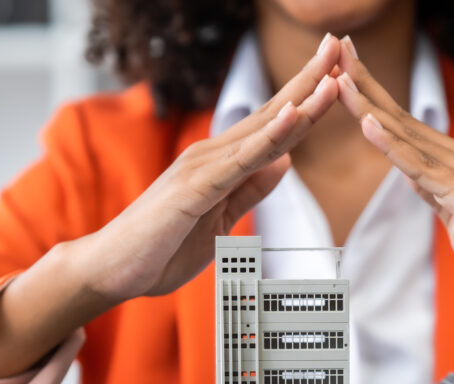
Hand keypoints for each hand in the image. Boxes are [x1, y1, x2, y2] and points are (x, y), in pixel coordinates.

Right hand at [81, 34, 342, 303]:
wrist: (113, 270)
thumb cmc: (162, 247)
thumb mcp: (221, 220)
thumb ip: (251, 189)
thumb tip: (285, 162)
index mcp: (221, 163)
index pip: (273, 125)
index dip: (307, 97)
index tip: (337, 71)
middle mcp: (212, 155)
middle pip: (272, 113)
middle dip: (308, 79)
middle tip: (339, 43)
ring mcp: (202, 167)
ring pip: (262, 131)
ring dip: (300, 100)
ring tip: (331, 69)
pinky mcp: (194, 188)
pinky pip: (240, 161)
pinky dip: (269, 137)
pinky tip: (293, 115)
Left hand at [334, 36, 453, 308]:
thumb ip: (438, 195)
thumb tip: (416, 180)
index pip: (406, 127)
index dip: (373, 98)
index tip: (345, 72)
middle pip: (402, 119)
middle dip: (366, 84)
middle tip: (334, 49)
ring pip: (407, 136)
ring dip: (369, 105)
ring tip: (339, 77)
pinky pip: (422, 168)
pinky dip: (392, 145)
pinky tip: (367, 124)